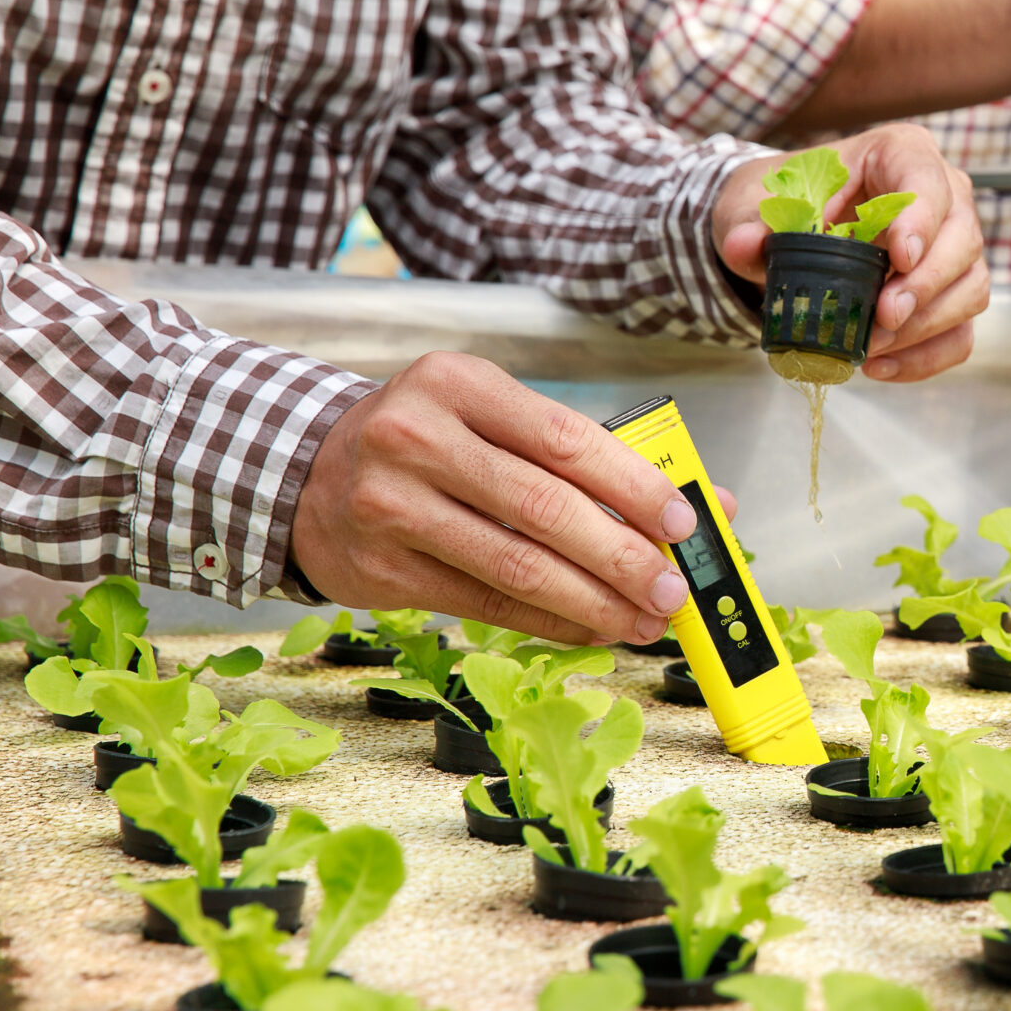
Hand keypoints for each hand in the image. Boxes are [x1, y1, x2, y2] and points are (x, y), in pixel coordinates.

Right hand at [290, 353, 737, 643]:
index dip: (634, 487)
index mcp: (459, 384)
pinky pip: (487, 602)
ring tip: (646, 619)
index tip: (684, 522)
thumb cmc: (428, 440)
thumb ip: (590, 454)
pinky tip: (593, 627)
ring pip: (517, 565)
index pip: (567, 440)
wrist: (307, 474)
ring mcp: (390, 505)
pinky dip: (551, 621)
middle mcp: (417, 438)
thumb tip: (704, 499)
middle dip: (624, 557)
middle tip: (674, 589)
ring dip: (595, 602)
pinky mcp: (382, 569)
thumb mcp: (495, 417)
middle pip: (546, 508)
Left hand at [714, 123, 989, 380]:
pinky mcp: (950, 295)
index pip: (928, 181)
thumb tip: (747, 244)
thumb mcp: (753, 203)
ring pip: (970, 288)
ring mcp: (954, 249)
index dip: (922, 220)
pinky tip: (880, 366)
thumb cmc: (785, 202)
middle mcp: (943, 197)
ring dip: (925, 326)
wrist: (790, 229)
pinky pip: (959, 333)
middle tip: (883, 317)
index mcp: (900, 154)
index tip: (899, 258)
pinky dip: (924, 357)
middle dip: (925, 285)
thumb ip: (748, 222)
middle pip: (963, 239)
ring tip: (873, 345)